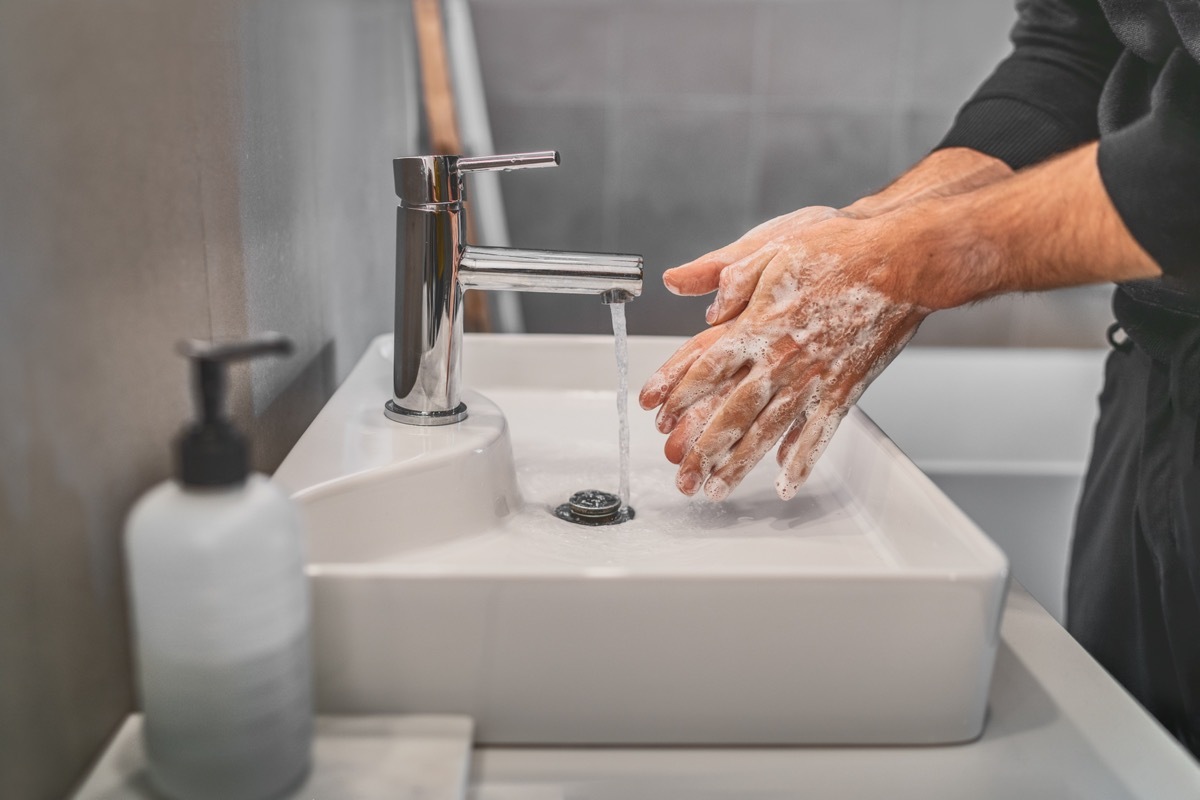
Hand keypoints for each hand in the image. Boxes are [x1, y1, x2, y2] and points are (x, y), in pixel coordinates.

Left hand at [640, 215, 928, 500]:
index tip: (657, 415)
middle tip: (683, 477)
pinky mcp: (846, 387)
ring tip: (718, 490)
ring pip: (770, 430)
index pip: (708, 365)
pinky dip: (802, 460)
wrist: (904, 260)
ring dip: (741, 464)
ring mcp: (815, 377)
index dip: (679, 393)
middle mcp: (784, 357)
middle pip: (733, 412)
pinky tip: (786, 482)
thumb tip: (703, 302)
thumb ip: (733, 274)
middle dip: (704, 449)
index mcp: (761, 322)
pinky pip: (820, 432)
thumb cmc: (842, 248)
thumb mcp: (775, 244)